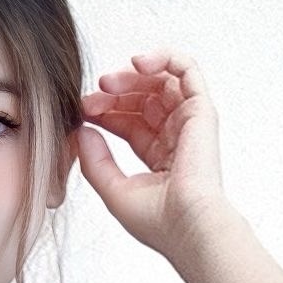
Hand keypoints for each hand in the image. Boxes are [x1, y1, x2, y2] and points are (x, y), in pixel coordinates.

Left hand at [75, 50, 229, 256]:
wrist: (187, 226)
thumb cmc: (158, 220)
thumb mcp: (113, 189)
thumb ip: (94, 161)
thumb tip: (81, 130)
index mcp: (158, 155)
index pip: (128, 120)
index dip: (104, 110)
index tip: (82, 111)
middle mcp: (175, 135)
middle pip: (142, 97)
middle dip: (114, 92)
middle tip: (92, 96)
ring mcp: (189, 121)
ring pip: (161, 80)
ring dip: (132, 74)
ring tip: (109, 82)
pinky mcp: (201, 110)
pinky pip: (186, 69)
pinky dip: (163, 57)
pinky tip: (138, 64)